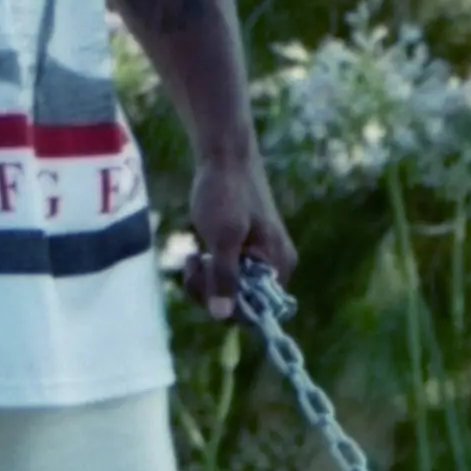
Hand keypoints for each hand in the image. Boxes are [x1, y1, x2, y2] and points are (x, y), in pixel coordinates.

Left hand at [178, 153, 296, 322]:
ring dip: (205, 281)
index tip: (205, 279)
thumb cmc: (225, 192)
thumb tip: (222, 316)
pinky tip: (196, 253)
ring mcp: (260, 258)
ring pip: (229, 290)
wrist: (224, 155)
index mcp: (279, 265)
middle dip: (210, 290)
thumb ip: (225, 276)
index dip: (225, 306)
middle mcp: (275, 266)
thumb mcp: (223, 237)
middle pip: (241, 303)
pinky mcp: (245, 250)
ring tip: (192, 257)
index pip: (255, 310)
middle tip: (193, 262)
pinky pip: (226, 276)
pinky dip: (208, 270)